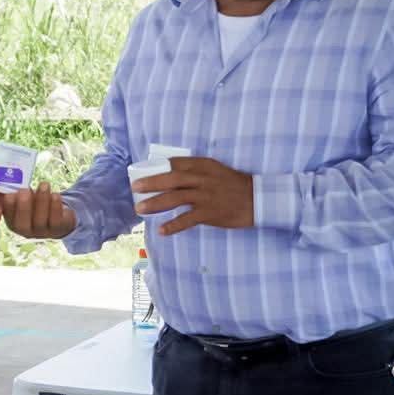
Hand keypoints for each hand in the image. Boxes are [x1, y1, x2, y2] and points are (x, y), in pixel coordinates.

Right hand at [1, 182, 76, 238]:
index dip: (8, 207)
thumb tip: (8, 179)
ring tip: (44, 185)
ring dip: (41, 201)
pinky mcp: (58, 229)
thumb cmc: (35, 204)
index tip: (10, 194)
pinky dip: (55, 207)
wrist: (58, 218)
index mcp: (13, 223)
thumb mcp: (25, 198)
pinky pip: (56, 221)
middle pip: (22, 224)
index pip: (7, 217)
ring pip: (40, 221)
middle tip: (24, 191)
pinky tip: (55, 194)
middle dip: (23, 207)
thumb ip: (16, 192)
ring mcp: (42, 232)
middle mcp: (26, 231)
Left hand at [133, 156, 253, 235]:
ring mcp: (206, 196)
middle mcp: (203, 179)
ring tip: (140, 209)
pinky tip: (162, 230)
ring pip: (176, 198)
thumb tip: (169, 172)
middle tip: (135, 188)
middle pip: (172, 180)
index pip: (176, 163)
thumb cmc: (234, 184)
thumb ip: (195, 170)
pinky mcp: (210, 213)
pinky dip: (174, 225)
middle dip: (151, 183)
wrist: (258, 199)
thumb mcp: (215, 169)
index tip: (142, 172)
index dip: (157, 167)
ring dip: (156, 203)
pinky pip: (188, 220)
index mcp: (203, 166)